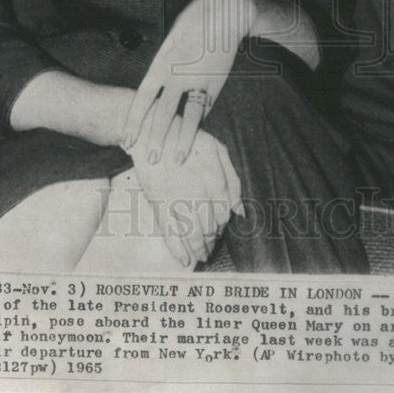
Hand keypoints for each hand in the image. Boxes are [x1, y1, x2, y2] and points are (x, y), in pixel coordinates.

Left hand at [122, 0, 254, 162]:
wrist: (225, 12)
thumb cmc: (194, 22)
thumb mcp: (171, 40)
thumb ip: (163, 64)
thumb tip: (155, 86)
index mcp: (162, 63)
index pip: (143, 99)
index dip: (134, 122)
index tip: (127, 140)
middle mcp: (178, 75)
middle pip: (163, 113)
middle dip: (155, 139)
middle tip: (149, 159)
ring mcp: (199, 81)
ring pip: (188, 117)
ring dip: (182, 140)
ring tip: (177, 159)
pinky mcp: (217, 82)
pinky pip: (206, 107)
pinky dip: (199, 123)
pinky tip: (195, 139)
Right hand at [130, 113, 242, 266]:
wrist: (153, 132)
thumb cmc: (188, 138)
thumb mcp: (217, 150)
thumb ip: (232, 179)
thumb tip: (240, 211)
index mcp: (216, 181)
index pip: (225, 215)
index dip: (223, 226)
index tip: (218, 230)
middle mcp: (200, 194)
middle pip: (210, 228)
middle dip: (211, 241)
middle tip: (209, 247)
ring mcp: (178, 201)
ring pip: (193, 235)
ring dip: (199, 249)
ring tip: (201, 257)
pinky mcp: (159, 204)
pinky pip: (170, 234)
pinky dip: (178, 251)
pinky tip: (185, 261)